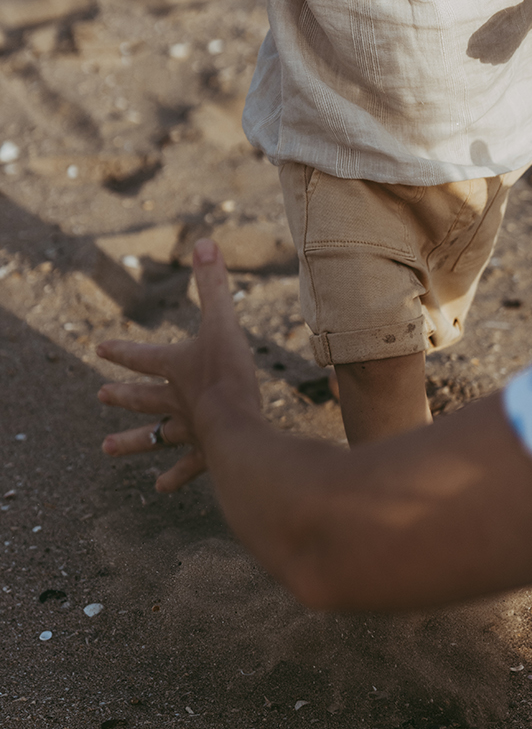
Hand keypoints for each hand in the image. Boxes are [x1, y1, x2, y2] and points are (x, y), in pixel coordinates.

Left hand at [97, 240, 260, 493]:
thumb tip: (203, 242)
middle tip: (102, 395)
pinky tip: (162, 487)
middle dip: (124, 394)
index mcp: (177, 368)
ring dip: (132, 441)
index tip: (99, 348)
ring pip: (155, 435)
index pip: (144, 356)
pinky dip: (175, 476)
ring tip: (107, 449)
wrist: (235, 426)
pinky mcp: (205, 453)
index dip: (123, 350)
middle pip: (144, 397)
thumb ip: (213, 284)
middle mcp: (176, 400)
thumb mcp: (222, 322)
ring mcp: (189, 428)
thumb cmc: (228, 373)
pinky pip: (186, 466)